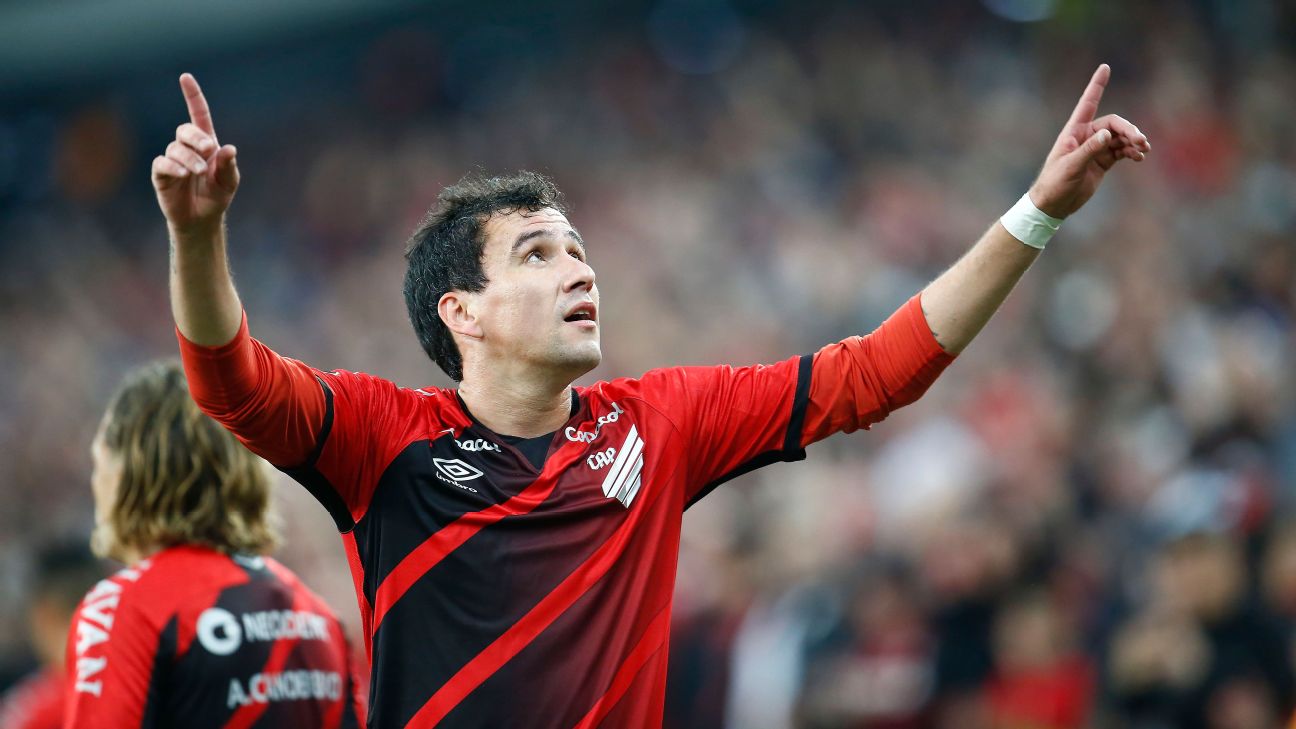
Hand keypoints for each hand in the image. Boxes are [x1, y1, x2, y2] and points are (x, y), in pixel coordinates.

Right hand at [151, 73, 239, 235]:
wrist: (201, 219)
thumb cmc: (216, 196)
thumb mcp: (229, 182)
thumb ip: (229, 166)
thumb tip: (229, 149)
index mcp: (206, 144)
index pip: (198, 115)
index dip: (192, 96)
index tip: (185, 77)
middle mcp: (187, 148)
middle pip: (185, 130)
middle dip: (197, 138)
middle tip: (208, 150)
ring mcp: (173, 160)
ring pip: (175, 148)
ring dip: (189, 158)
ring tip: (200, 172)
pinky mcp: (161, 174)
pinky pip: (162, 163)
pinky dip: (173, 166)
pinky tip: (183, 174)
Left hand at [1028, 64, 1149, 218]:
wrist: (1054, 204)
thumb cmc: (1055, 183)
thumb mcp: (1071, 166)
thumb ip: (1089, 150)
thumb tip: (1108, 134)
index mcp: (1074, 131)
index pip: (1088, 103)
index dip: (1097, 85)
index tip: (1105, 67)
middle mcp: (1086, 136)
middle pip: (1114, 124)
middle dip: (1129, 130)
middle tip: (1141, 141)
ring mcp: (1096, 148)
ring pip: (1120, 137)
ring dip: (1134, 141)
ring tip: (1143, 149)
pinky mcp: (1103, 161)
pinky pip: (1122, 151)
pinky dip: (1132, 152)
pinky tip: (1139, 157)